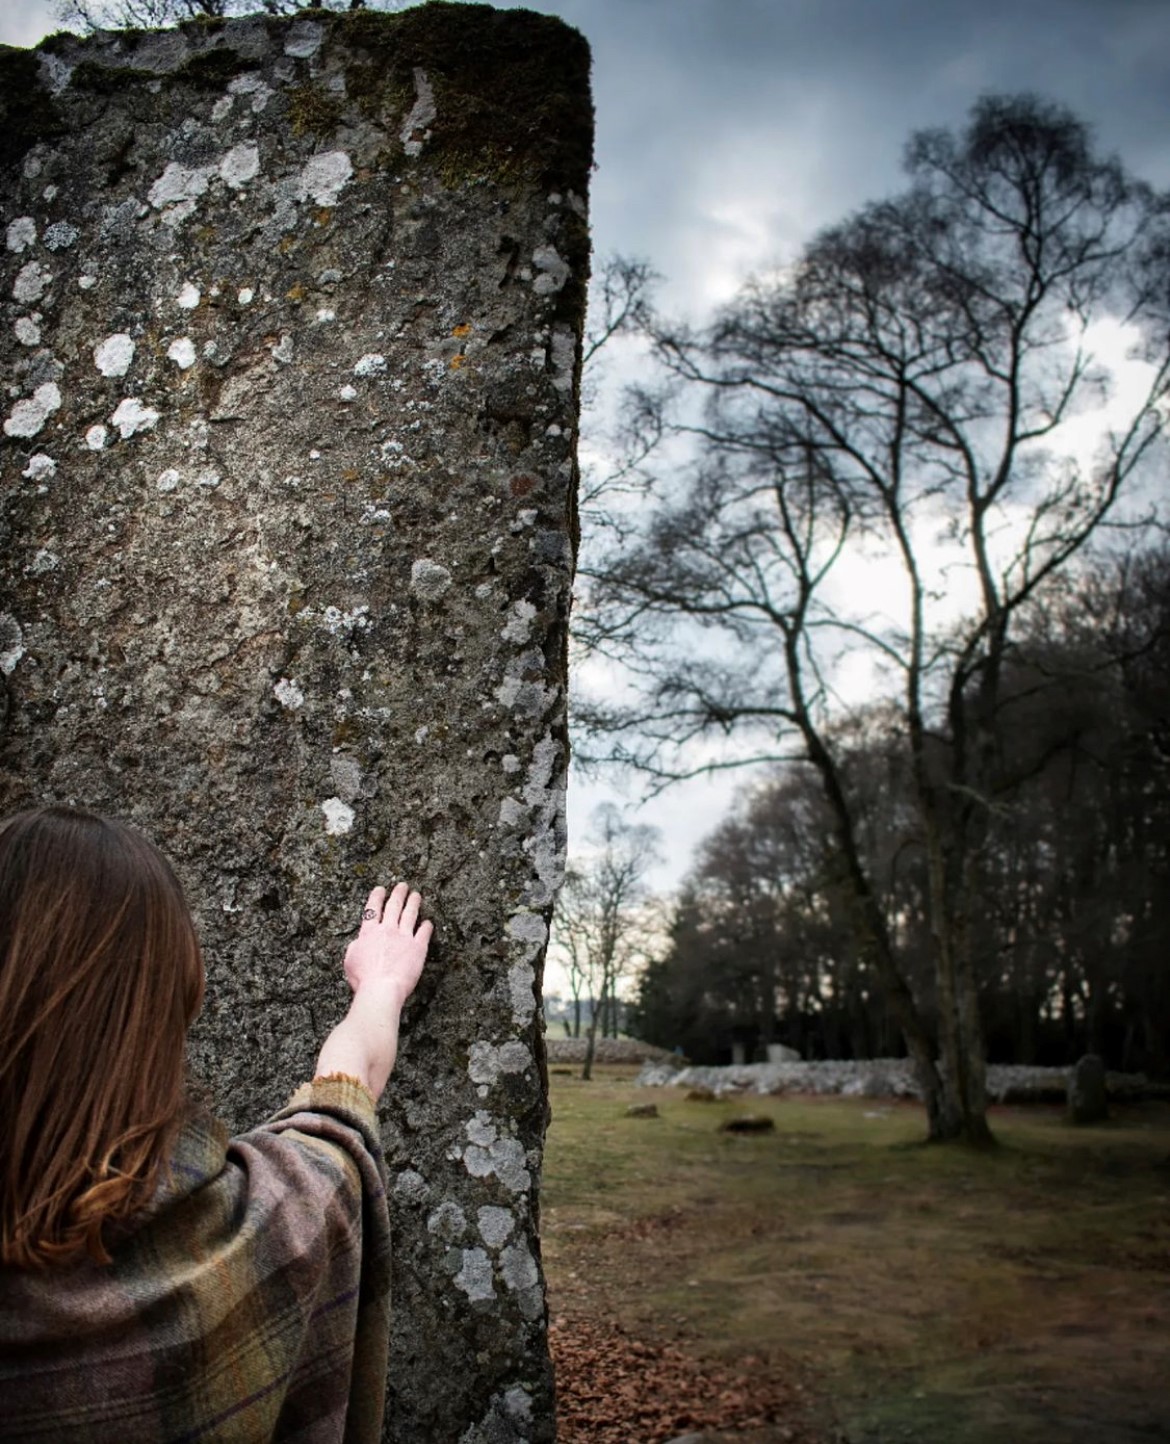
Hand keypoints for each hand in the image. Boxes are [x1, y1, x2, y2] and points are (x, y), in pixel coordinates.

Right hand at [344, 883, 431, 1002]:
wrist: (381, 988)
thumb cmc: (363, 979)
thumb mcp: (350, 960)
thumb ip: (356, 947)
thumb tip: (360, 941)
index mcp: (369, 933)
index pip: (373, 910)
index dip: (376, 897)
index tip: (380, 889)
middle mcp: (387, 931)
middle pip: (393, 907)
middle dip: (398, 894)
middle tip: (402, 886)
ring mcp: (404, 937)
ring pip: (410, 915)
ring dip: (413, 903)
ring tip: (416, 895)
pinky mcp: (418, 948)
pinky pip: (424, 933)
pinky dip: (427, 926)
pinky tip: (428, 922)